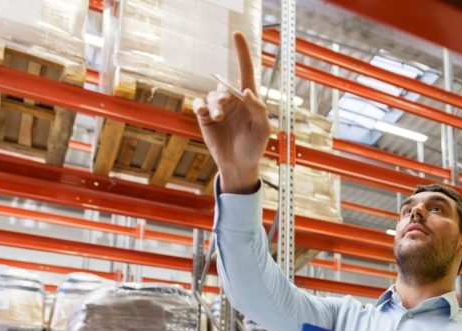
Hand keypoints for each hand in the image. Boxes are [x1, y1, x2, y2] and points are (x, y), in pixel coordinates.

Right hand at [191, 32, 270, 193]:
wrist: (238, 165)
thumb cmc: (254, 147)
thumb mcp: (262, 130)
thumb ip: (258, 109)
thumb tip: (247, 90)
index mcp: (249, 100)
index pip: (245, 71)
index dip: (242, 53)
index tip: (237, 34)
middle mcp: (233, 101)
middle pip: (224, 87)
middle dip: (223, 96)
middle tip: (223, 109)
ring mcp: (219, 109)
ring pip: (211, 96)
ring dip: (213, 105)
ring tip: (217, 117)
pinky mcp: (205, 118)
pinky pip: (199, 104)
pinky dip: (200, 106)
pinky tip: (204, 113)